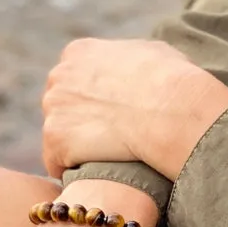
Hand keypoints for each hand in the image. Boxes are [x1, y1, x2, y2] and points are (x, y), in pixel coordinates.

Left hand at [42, 38, 227, 180]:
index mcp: (80, 52)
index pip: (73, 79)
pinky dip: (73, 170)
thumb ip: (133, 56)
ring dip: (77, 148)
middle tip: (110, 139)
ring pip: (58, 136)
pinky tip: (97, 173)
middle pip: (61, 106)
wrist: (172, 112)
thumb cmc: (173, 82)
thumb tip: (141, 63)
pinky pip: (57, 163)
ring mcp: (53, 109)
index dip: (93, 100)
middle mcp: (59, 76)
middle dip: (81, 122)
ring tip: (107, 159)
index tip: (112, 115)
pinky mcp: (55, 141)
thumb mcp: (155, 52)